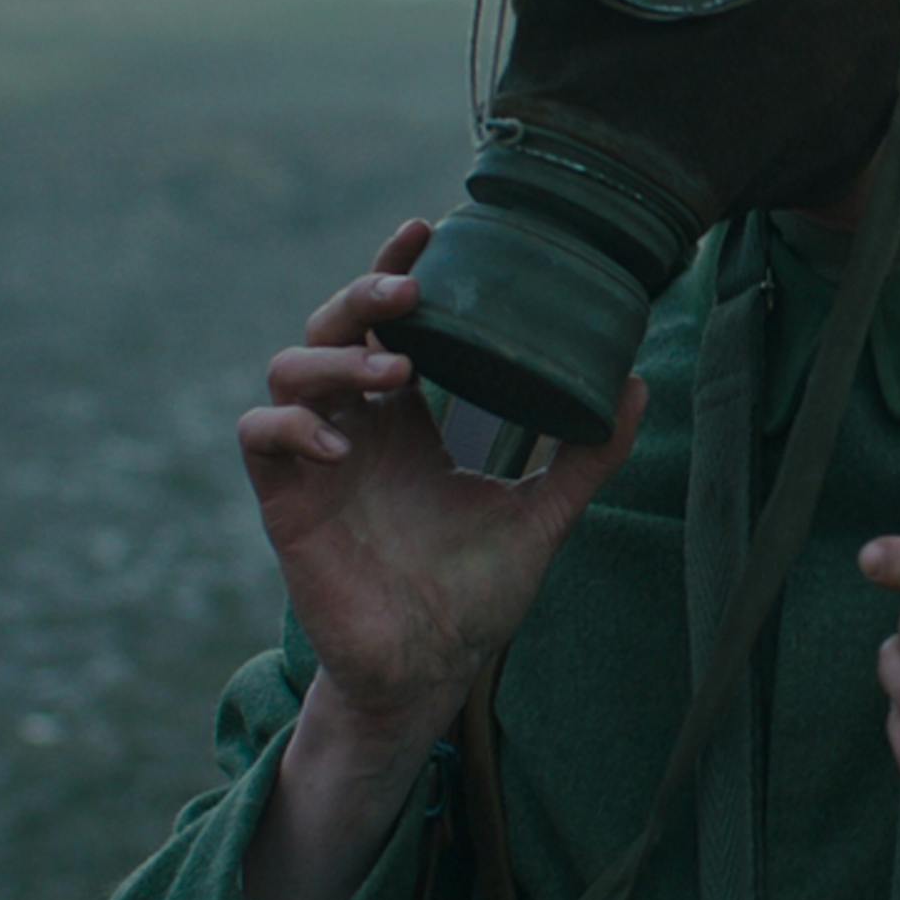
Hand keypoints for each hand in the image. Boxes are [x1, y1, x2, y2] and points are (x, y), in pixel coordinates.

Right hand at [237, 219, 646, 751]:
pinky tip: (341, 443)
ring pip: (289, 367)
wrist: (432, 670)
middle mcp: (358, 428)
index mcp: (409, 421)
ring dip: (337, 358)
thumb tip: (639, 382)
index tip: (428, 229)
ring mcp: (317, 461)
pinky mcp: (287, 502)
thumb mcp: (545, 514)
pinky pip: (260, 436)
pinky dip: (292, 425)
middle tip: (411, 292)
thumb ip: (589, 454)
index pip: (392, 324)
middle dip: (363, 296)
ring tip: (396, 375)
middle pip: (334, 327)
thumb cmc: (476, 595)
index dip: (396, 270)